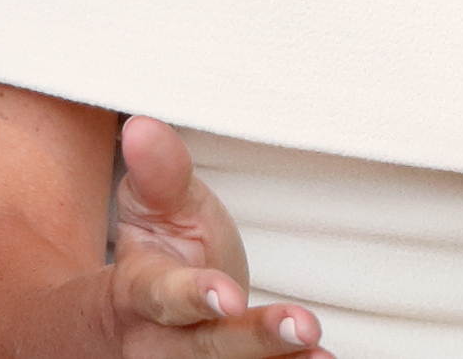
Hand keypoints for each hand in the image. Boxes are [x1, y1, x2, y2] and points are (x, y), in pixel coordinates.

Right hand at [100, 116, 326, 356]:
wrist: (141, 319)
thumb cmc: (162, 250)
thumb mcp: (156, 207)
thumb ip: (157, 172)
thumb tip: (142, 126)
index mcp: (141, 292)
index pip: (163, 296)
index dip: (193, 296)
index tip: (225, 296)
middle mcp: (164, 341)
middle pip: (209, 347)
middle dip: (255, 339)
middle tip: (303, 326)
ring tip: (321, 351)